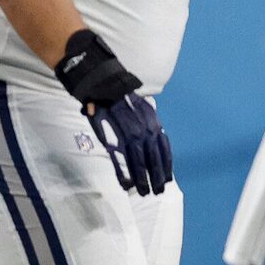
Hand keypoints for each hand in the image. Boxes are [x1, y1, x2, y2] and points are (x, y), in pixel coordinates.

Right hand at [51, 27, 167, 193]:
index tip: (168, 176)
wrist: (96, 74)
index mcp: (147, 115)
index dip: (165, 160)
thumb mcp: (130, 103)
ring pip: (139, 155)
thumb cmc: (110, 88)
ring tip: (143, 190)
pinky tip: (127, 180)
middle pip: (153, 152)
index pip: (161, 142)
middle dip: (157, 172)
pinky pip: (122, 152)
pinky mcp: (114, 128)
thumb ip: (137, 119)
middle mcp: (142, 121)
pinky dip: (124, 167)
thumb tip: (144, 135)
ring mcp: (129, 124)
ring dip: (142, 174)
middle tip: (158, 190)